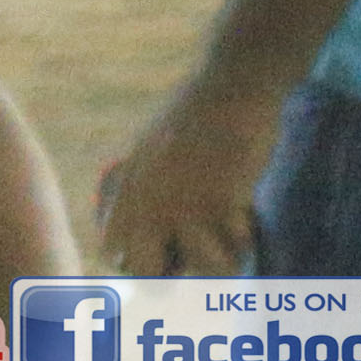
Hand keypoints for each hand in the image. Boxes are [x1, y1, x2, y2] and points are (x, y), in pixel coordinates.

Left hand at [92, 74, 281, 275]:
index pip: (112, 253)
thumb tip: (143, 229)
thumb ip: (140, 188)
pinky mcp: (222, 203)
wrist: (232, 85)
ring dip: (224, 259)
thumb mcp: (148, 149)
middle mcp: (148, 203)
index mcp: (127, 188)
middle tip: (197, 251)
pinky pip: (239, 249)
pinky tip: (246, 213)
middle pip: (147, 274)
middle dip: (175, 272)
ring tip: (230, 236)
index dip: (137, 262)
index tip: (164, 253)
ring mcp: (185, 206)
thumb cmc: (197, 115)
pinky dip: (247, 237)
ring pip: (204, 271)